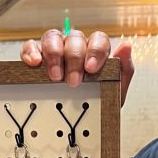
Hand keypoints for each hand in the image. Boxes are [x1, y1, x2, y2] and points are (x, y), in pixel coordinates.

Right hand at [20, 29, 134, 105]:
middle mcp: (75, 46)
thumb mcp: (115, 90)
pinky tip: (35, 63)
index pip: (98, 39)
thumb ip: (124, 69)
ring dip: (54, 55)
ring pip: (52, 37)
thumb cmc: (97, 100)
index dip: (95, 51)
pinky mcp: (36, 56)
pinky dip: (31, 52)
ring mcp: (55, 49)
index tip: (91, 69)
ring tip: (55, 76)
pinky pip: (31, 46)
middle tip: (73, 81)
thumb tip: (126, 46)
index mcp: (95, 50)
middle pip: (74, 38)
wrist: (81, 120)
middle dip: (74, 59)